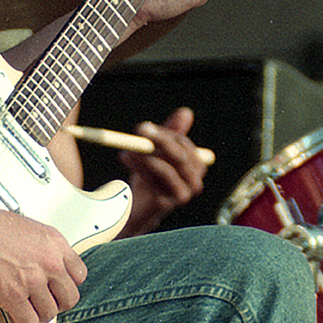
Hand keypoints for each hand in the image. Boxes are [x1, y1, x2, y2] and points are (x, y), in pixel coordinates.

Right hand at [0, 202, 87, 322]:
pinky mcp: (13, 296)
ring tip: (29, 310)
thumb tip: (47, 263)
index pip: (79, 275)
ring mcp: (32, 281)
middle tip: (46, 302)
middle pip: (69, 297)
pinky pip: (28, 321)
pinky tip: (17, 314)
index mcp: (55, 244)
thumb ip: (44, 248)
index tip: (59, 288)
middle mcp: (49, 263)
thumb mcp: (28, 228)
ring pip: (50, 313)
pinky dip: (23, 322)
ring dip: (39, 314)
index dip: (68, 284)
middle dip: (57, 303)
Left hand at [120, 107, 209, 234]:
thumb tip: (187, 112)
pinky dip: (141, 168)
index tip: (144, 128)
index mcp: (196, 167)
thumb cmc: (148, 179)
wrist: (135, 210)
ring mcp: (185, 194)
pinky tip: (126, 159)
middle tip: (140, 129)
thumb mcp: (157, 152)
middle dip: (159, 141)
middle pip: (182, 156)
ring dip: (145, 155)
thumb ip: (170, 133)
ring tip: (127, 150)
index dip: (164, 134)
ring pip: (168, 167)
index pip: (184, 144)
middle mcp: (196, 181)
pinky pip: (157, 181)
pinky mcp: (170, 203)